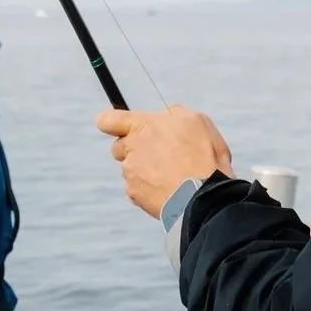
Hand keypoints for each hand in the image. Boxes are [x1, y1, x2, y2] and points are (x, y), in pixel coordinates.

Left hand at [94, 105, 234, 217]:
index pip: (108, 120)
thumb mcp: (196, 122)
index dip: (110, 122)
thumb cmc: (203, 157)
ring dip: (146, 171)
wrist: (203, 197)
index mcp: (142, 127)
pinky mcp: (134, 195)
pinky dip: (150, 190)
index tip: (117, 127)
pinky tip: (170, 190)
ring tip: (173, 176)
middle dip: (133, 150)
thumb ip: (174, 114)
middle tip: (160, 155)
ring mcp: (130, 173)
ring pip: (131, 169)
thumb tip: (166, 115)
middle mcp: (131, 149)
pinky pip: (138, 189)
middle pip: (118, 147)